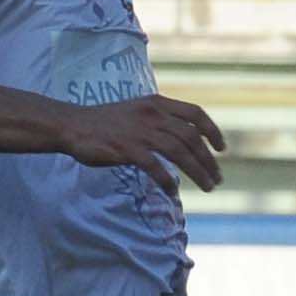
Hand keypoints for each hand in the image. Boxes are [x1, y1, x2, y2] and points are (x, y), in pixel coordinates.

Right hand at [62, 94, 226, 191]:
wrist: (74, 125)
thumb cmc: (106, 122)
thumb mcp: (138, 111)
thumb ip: (161, 119)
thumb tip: (185, 138)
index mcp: (157, 103)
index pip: (195, 113)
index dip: (212, 131)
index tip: (222, 148)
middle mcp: (153, 115)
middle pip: (191, 137)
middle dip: (208, 160)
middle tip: (217, 178)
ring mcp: (140, 132)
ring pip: (179, 152)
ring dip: (197, 171)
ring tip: (207, 187)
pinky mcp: (127, 149)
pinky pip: (155, 167)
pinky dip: (167, 180)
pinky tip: (173, 192)